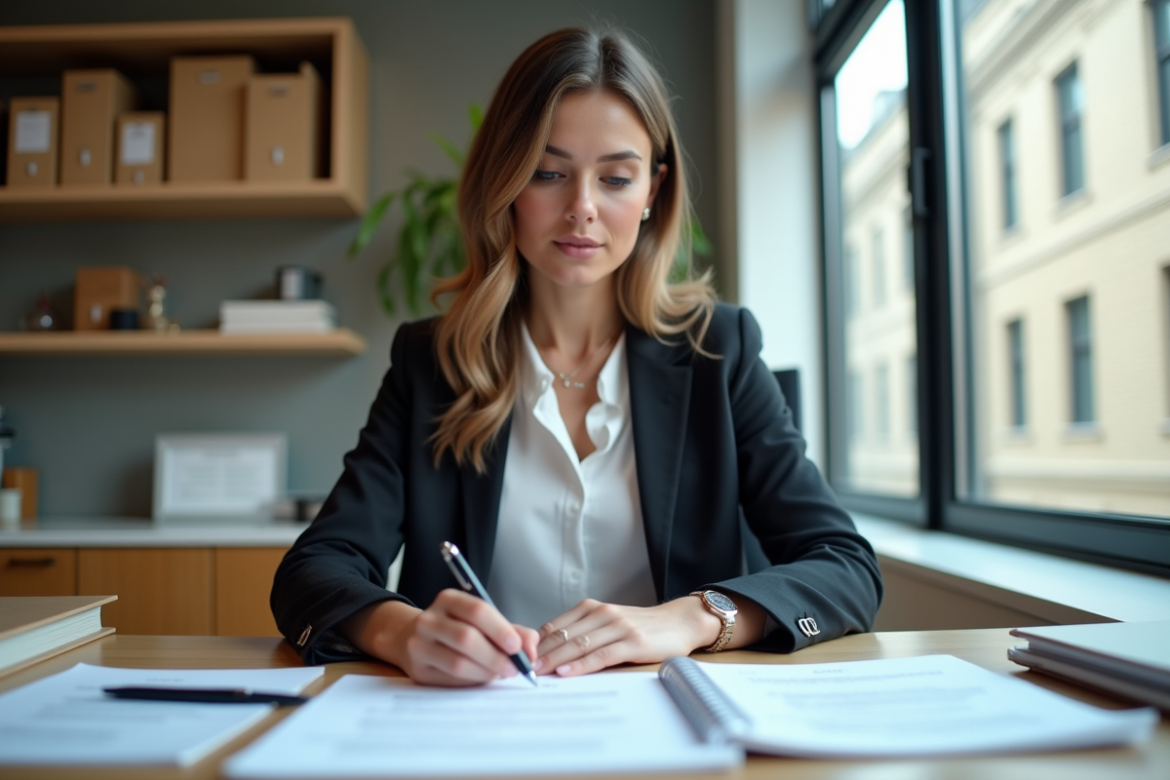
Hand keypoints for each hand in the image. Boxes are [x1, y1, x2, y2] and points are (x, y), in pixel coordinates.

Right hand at [345, 590, 538, 686]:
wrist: (411, 638)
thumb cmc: (457, 629)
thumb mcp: (482, 622)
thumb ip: (512, 631)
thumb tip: (532, 647)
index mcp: (448, 599)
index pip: (477, 611)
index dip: (501, 630)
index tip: (518, 647)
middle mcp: (429, 619)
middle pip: (466, 638)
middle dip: (496, 656)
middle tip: (514, 668)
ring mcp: (419, 644)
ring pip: (458, 662)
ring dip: (486, 672)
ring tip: (501, 673)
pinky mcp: (417, 669)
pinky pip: (450, 679)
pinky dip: (472, 681)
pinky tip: (482, 678)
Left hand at [534, 597, 721, 676]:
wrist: (680, 622)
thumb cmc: (642, 628)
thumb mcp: (608, 624)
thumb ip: (584, 634)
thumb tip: (549, 654)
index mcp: (592, 609)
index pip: (554, 627)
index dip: (534, 644)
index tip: (518, 659)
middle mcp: (602, 614)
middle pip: (562, 636)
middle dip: (539, 654)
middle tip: (519, 670)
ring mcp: (618, 627)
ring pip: (578, 644)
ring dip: (554, 660)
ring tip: (536, 674)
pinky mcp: (632, 642)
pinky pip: (601, 655)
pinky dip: (581, 664)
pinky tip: (566, 672)